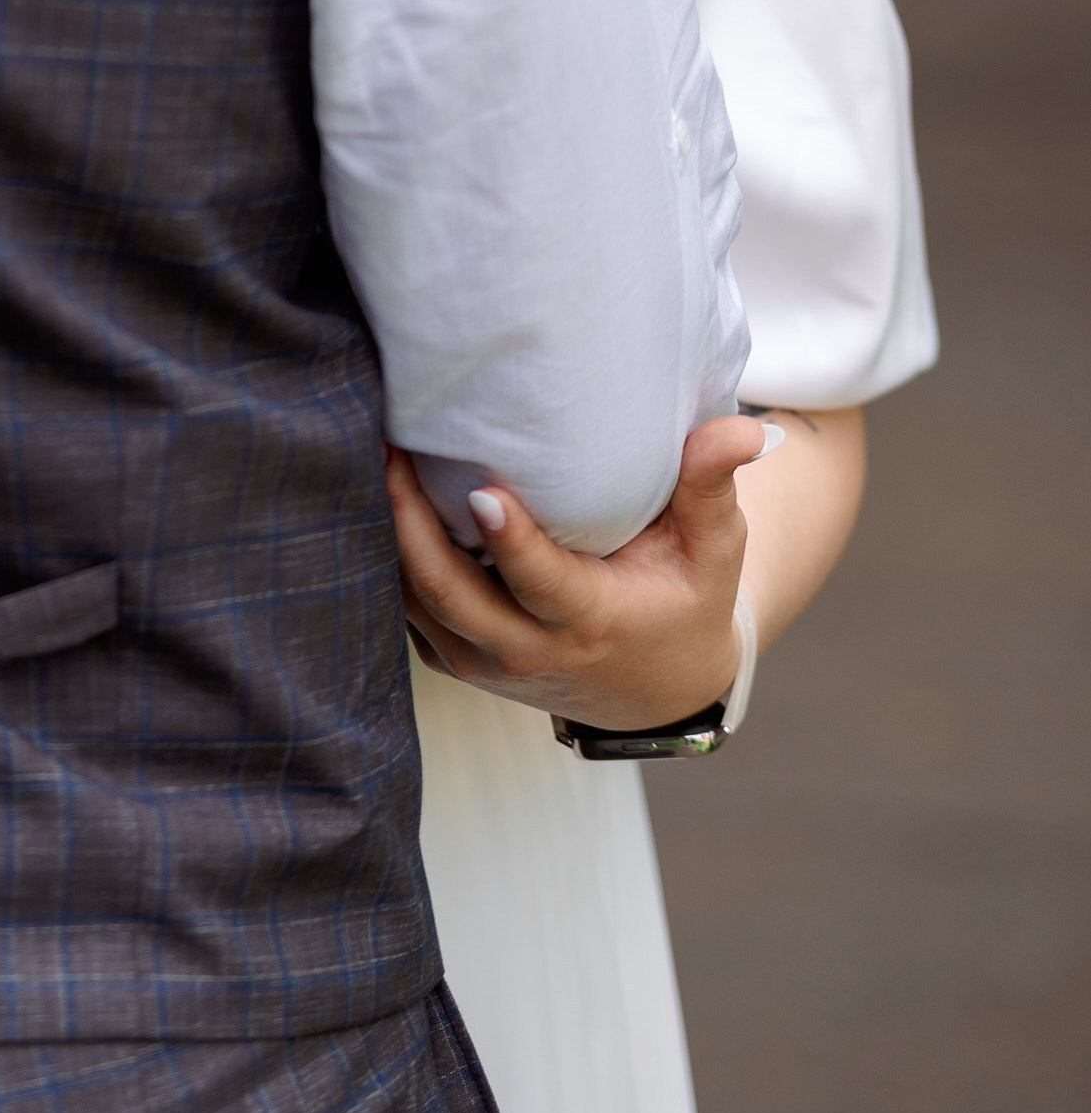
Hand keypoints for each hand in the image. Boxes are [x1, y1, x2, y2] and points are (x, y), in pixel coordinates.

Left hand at [387, 419, 769, 730]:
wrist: (655, 686)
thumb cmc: (683, 597)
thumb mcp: (713, 549)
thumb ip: (711, 486)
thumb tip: (741, 426)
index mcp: (592, 623)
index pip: (541, 585)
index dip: (510, 543)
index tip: (481, 488)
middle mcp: (527, 652)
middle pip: (451, 594)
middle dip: (412, 525)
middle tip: (390, 446)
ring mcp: (483, 662)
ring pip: (416, 603)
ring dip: (388, 536)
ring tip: (371, 456)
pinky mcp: (456, 657)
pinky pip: (407, 611)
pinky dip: (388, 561)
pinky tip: (374, 496)